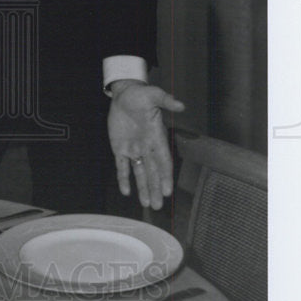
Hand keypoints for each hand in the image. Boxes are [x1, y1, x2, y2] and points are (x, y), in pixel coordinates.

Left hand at [107, 80, 184, 208]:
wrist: (124, 94)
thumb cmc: (141, 95)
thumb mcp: (153, 95)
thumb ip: (166, 101)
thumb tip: (180, 105)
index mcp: (157, 137)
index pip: (163, 161)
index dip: (165, 176)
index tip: (168, 191)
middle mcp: (146, 147)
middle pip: (152, 172)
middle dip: (155, 188)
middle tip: (157, 206)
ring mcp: (133, 148)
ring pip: (139, 173)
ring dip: (143, 188)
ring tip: (147, 203)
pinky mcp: (120, 148)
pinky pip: (122, 166)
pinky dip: (123, 178)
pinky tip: (126, 191)